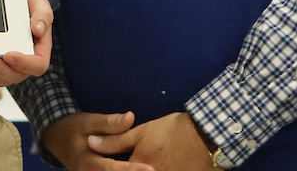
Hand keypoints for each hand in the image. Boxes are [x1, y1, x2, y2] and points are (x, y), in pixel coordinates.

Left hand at [0, 0, 52, 84]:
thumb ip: (43, 14)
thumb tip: (39, 30)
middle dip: (0, 70)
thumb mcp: (38, 2)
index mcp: (40, 48)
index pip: (38, 65)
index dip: (25, 64)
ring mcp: (9, 61)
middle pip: (17, 75)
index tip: (10, 55)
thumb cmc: (26, 3)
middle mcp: (25, 58)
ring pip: (2, 77)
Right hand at [42, 112, 152, 170]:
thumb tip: (130, 118)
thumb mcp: (88, 122)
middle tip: (157, 169)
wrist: (57, 139)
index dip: (132, 170)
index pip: (112, 169)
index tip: (151, 169)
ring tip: (156, 168)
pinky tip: (144, 168)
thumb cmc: (74, 129)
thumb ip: (110, 123)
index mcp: (87, 163)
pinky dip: (129, 170)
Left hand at [90, 111, 210, 170]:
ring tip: (159, 158)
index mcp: (138, 165)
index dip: (115, 167)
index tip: (112, 164)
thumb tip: (90, 143)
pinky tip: (167, 164)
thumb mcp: (141, 133)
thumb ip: (114, 142)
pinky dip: (164, 169)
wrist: (206, 135)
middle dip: (130, 168)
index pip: (119, 170)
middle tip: (146, 157)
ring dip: (144, 167)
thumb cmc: (172, 131)